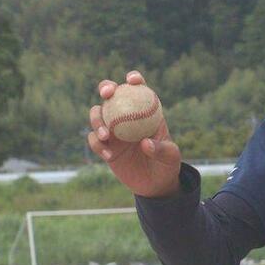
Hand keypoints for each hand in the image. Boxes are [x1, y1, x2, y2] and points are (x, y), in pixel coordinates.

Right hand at [87, 70, 181, 197]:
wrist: (155, 185)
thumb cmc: (167, 164)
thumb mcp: (171, 156)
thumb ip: (161, 149)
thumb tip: (144, 143)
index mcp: (146, 112)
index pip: (139, 90)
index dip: (134, 79)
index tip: (132, 80)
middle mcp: (127, 117)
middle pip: (112, 95)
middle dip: (107, 88)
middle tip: (108, 94)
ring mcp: (114, 131)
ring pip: (97, 115)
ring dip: (97, 120)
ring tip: (106, 135)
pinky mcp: (105, 146)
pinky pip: (94, 140)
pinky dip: (97, 144)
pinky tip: (108, 155)